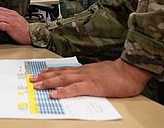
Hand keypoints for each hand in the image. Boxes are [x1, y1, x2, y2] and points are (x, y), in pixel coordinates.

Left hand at [0, 7, 30, 43]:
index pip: (0, 9)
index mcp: (13, 13)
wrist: (32, 34)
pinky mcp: (11, 28)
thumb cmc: (25, 29)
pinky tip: (0, 30)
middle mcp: (12, 16)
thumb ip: (11, 17)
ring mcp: (11, 21)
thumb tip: (3, 18)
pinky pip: (0, 25)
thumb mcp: (18, 19)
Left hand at [29, 59, 151, 98]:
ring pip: (63, 79)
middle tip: (32, 79)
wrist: (131, 70)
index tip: (41, 72)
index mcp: (86, 70)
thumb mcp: (103, 73)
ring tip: (36, 85)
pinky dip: (63, 91)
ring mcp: (87, 78)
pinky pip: (74, 89)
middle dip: (44, 77)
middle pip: (60, 73)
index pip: (65, 69)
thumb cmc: (121, 73)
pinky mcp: (92, 86)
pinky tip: (54, 94)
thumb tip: (87, 81)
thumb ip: (93, 76)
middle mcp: (83, 72)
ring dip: (48, 82)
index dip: (52, 71)